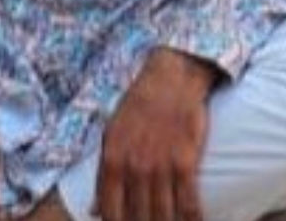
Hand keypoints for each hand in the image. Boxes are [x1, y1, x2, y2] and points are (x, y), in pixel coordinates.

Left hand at [95, 48, 215, 220]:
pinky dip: (191, 218)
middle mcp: (134, 166)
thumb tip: (93, 210)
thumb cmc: (137, 106)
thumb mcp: (110, 135)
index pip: (110, 209)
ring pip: (162, 214)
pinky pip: (189, 202)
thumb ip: (102, 174)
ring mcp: (160, 165)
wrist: (170, 79)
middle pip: (137, 216)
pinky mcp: (185, 161)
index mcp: (112, 158)